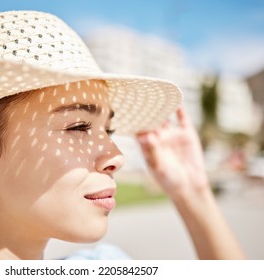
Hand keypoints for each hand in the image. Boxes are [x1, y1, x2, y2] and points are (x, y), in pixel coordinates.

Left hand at [137, 107, 244, 258]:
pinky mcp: (186, 134)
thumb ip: (152, 151)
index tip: (124, 106)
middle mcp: (158, 137)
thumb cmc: (169, 180)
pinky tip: (175, 98)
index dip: (131, 118)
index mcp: (147, 145)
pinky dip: (179, 109)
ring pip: (164, 116)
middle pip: (150, 119)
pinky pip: (182, 118)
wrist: (190, 187)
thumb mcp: (158, 167)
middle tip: (138, 92)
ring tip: (155, 91)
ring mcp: (172, 135)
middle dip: (145, 107)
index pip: (137, 128)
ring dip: (161, 105)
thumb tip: (145, 136)